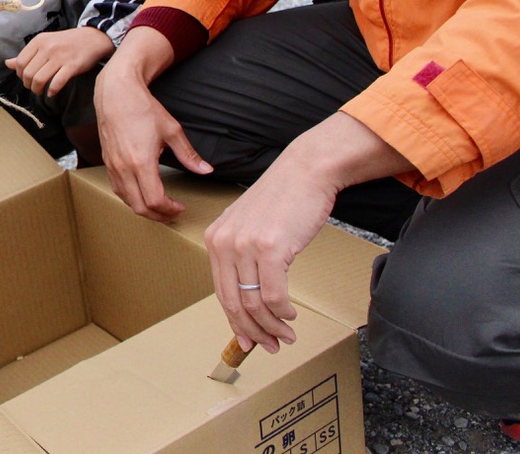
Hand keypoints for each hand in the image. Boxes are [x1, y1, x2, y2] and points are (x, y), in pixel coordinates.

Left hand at [5, 27, 113, 96]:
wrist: (93, 38)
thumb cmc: (67, 42)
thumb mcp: (45, 43)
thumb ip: (27, 54)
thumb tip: (8, 64)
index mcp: (39, 41)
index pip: (20, 63)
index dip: (20, 75)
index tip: (26, 78)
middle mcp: (47, 48)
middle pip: (28, 73)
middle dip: (28, 85)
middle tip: (34, 87)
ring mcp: (60, 57)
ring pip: (39, 79)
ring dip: (37, 90)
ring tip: (41, 91)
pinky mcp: (72, 66)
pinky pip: (57, 82)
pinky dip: (52, 91)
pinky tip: (52, 92)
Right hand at [95, 29, 210, 221]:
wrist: (116, 93)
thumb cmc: (142, 108)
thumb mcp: (171, 130)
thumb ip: (189, 154)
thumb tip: (206, 170)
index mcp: (141, 162)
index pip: (155, 200)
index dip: (169, 209)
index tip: (180, 207)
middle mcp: (124, 168)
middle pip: (139, 207)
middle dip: (158, 215)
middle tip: (172, 213)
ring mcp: (113, 166)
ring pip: (126, 200)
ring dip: (143, 208)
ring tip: (159, 206)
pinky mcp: (107, 162)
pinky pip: (117, 188)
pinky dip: (131, 197)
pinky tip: (142, 192)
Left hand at [204, 113, 411, 352]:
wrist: (305, 172)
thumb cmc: (283, 200)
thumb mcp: (250, 226)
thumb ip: (244, 258)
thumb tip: (251, 300)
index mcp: (215, 239)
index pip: (221, 292)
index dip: (236, 322)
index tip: (249, 340)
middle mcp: (224, 243)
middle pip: (233, 303)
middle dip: (252, 331)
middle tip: (269, 346)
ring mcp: (244, 245)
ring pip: (254, 303)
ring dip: (271, 326)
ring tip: (285, 336)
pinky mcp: (269, 247)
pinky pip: (273, 294)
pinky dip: (283, 312)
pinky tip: (291, 316)